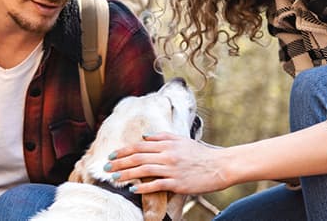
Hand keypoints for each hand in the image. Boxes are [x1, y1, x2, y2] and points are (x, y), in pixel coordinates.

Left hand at [104, 132, 230, 194]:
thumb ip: (162, 137)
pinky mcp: (178, 183)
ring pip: (143, 170)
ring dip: (126, 175)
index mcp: (168, 143)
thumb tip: (144, 137)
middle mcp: (168, 154)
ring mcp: (172, 169)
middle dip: (119, 163)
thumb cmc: (200, 154)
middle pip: (138, 157)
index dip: (124, 151)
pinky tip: (133, 190)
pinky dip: (143, 187)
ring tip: (114, 179)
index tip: (112, 156)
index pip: (140, 145)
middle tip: (105, 168)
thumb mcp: (182, 140)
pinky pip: (156, 185)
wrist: (220, 166)